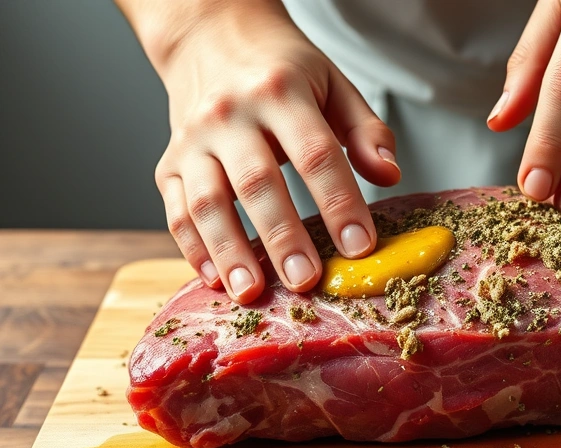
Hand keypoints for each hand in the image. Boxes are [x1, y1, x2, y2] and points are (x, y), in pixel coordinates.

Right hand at [121, 0, 399, 302]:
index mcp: (279, 91)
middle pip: (258, 183)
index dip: (340, 202)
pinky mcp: (170, 164)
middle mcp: (229, 115)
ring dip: (229, 252)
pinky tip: (215, 280)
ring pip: (207, 203)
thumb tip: (389, 174)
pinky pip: (176, 212)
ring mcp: (192, 141)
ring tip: (252, 292)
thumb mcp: (334, 84)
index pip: (315, 154)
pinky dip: (193, 249)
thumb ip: (367, 129)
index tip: (361, 245)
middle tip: (306, 281)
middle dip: (283, 236)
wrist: (211, 39)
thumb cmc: (283, 71)